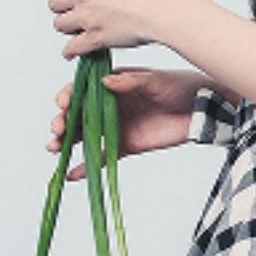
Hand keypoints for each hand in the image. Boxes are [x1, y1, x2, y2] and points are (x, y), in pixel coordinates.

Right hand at [47, 69, 199, 171]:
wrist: (201, 109)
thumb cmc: (178, 87)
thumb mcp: (155, 81)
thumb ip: (130, 82)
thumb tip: (105, 81)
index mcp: (112, 85)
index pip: (83, 90)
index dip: (69, 96)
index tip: (63, 104)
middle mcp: (108, 105)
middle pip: (78, 114)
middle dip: (62, 121)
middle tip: (56, 129)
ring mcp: (115, 127)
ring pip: (84, 135)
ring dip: (66, 142)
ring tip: (54, 148)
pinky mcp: (125, 146)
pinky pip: (102, 158)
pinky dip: (86, 167)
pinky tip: (71, 174)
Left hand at [48, 0, 165, 57]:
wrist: (159, 9)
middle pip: (54, 3)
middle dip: (63, 8)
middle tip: (72, 12)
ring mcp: (86, 17)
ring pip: (59, 25)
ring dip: (66, 28)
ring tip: (74, 30)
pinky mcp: (93, 38)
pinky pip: (71, 48)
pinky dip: (70, 52)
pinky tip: (71, 53)